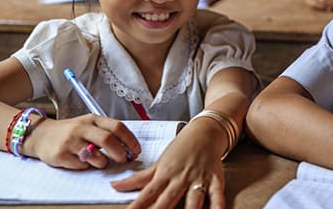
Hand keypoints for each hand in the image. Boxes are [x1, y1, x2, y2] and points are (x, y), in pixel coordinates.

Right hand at [25, 114, 139, 169]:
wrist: (41, 135)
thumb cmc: (71, 132)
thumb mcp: (89, 125)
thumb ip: (107, 133)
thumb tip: (128, 148)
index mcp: (93, 119)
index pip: (117, 127)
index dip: (130, 139)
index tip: (136, 150)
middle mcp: (82, 128)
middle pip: (107, 139)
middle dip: (120, 152)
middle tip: (124, 159)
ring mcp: (70, 141)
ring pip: (95, 155)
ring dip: (103, 162)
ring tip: (102, 162)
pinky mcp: (60, 154)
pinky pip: (80, 165)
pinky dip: (87, 166)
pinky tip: (84, 162)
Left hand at [111, 119, 225, 208]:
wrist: (206, 131)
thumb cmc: (181, 148)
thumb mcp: (160, 162)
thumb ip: (139, 178)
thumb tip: (115, 186)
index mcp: (165, 174)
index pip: (147, 195)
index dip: (137, 207)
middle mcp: (181, 178)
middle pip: (168, 200)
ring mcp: (199, 179)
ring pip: (193, 199)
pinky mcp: (215, 179)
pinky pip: (217, 195)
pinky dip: (218, 205)